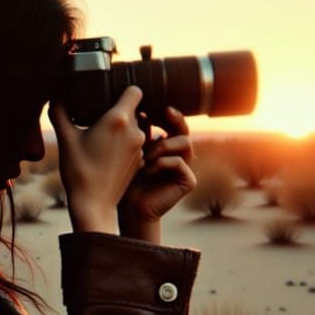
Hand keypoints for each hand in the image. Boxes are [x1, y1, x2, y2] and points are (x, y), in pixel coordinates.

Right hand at [49, 87, 146, 233]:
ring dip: (122, 129)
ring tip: (102, 138)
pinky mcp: (140, 161)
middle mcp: (134, 131)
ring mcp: (140, 147)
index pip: (135, 90)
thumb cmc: (79, 171)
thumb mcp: (65, 139)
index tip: (110, 96)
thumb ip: (60, 113)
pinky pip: (136, 144)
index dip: (123, 90)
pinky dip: (125, 145)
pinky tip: (108, 154)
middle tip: (98, 120)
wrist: (93, 204)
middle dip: (118, 111)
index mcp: (118, 120)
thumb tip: (55, 96)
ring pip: (135, 127)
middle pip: (133, 109)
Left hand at [118, 107, 196, 241]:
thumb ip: (138, 131)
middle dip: (175, 119)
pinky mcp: (188, 181)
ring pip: (186, 142)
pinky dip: (162, 163)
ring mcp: (185, 167)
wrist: (129, 208)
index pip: (173, 122)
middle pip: (185, 128)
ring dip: (163, 145)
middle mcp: (178, 154)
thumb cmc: (126, 179)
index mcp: (165, 144)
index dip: (167, 112)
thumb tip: (137, 107)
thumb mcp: (129, 150)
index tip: (152, 105)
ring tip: (146, 154)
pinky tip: (147, 169)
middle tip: (165, 112)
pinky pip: (180, 163)